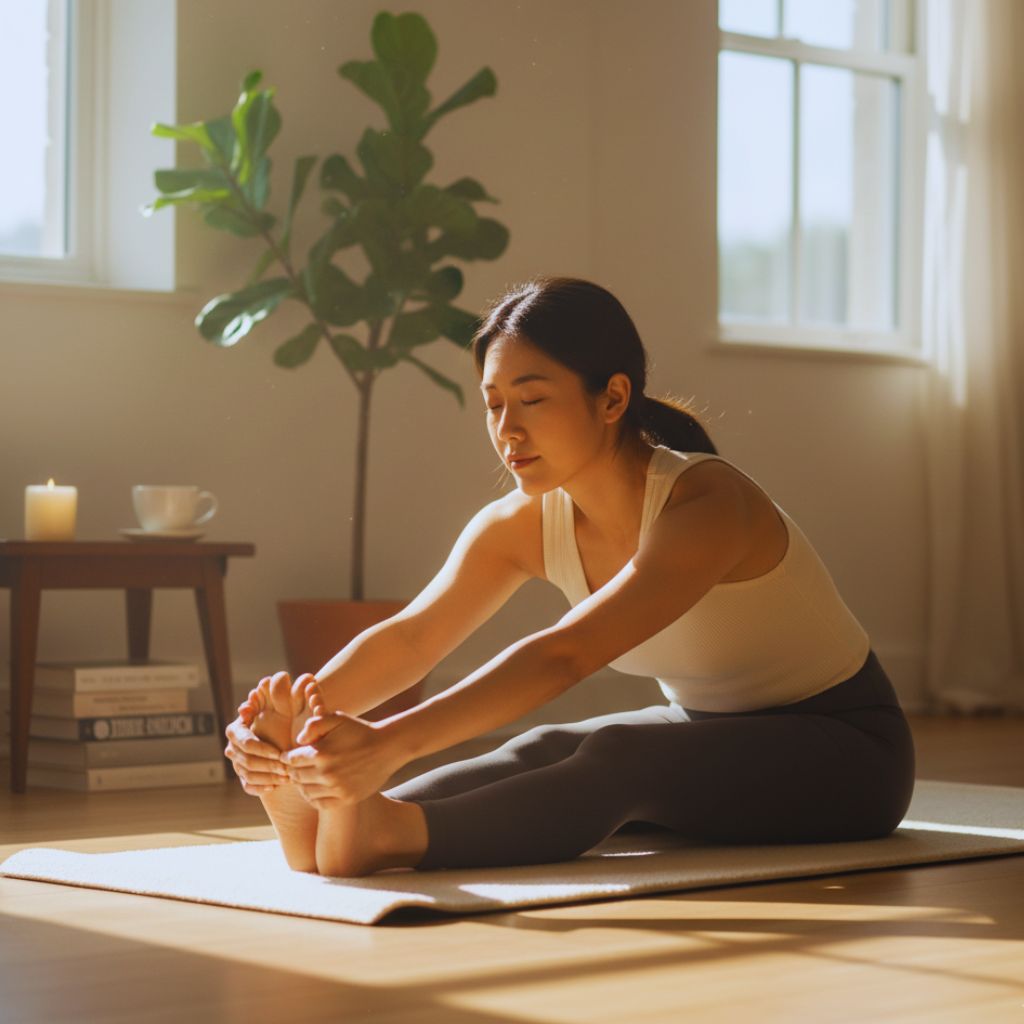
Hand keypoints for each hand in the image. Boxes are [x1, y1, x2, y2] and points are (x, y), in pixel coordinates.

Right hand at [223, 688, 288, 795]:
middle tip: (286, 766)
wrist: (290, 738)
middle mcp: (233, 745)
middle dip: (267, 764)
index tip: (280, 753)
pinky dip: (262, 786)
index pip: (245, 742)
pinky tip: (276, 785)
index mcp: (238, 727)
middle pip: (245, 760)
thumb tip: (271, 679)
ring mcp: (237, 762)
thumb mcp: (286, 704)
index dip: (261, 748)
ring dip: (268, 776)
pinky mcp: (244, 776)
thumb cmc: (287, 718)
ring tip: (287, 776)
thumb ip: (279, 691)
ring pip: (247, 774)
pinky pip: (248, 785)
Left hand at [280, 711, 401, 807]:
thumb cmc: (360, 731)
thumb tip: (298, 741)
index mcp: (321, 753)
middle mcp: (326, 773)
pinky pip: (320, 804)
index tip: (289, 756)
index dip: (287, 757)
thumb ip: (314, 724)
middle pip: (296, 777)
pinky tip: (316, 789)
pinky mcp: (346, 799)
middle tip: (295, 767)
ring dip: (302, 785)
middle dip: (293, 771)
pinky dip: (313, 798)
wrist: (387, 747)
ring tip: (306, 778)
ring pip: (306, 792)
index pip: (291, 760)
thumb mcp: (337, 719)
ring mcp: (337, 788)